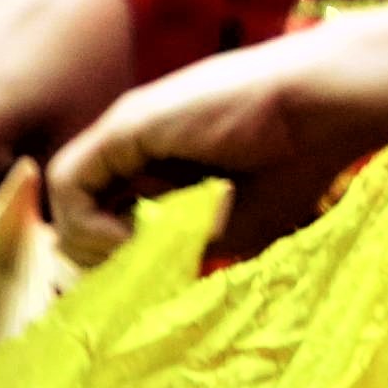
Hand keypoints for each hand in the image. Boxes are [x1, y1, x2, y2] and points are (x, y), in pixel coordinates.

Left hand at [47, 18, 387, 263]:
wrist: (322, 106)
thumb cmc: (294, 165)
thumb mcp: (229, 228)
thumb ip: (177, 247)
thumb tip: (132, 279)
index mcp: (163, 164)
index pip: (105, 216)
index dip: (110, 256)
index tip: (140, 281)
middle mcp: (135, 145)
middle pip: (77, 208)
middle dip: (95, 253)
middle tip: (132, 272)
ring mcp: (126, 131)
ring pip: (65, 196)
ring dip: (89, 241)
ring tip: (135, 254)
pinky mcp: (125, 125)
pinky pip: (70, 182)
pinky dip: (87, 221)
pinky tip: (130, 236)